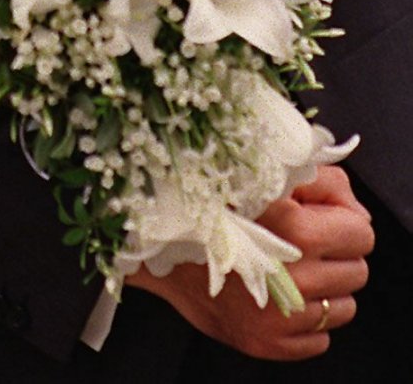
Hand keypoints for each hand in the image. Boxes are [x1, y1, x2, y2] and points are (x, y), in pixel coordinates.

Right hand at [125, 167, 374, 360]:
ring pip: (343, 307)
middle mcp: (292, 278)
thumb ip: (322, 180)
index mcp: (295, 231)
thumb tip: (355, 210)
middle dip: (335, 253)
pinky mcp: (269, 344)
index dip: (342, 218)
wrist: (155, 243)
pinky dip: (305, 319)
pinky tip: (277, 293)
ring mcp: (280, 317)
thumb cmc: (210, 198)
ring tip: (287, 266)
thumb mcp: (265, 171)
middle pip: (357, 271)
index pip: (360, 233)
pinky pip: (320, 340)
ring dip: (324, 288)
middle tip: (301, 240)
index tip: (316, 213)